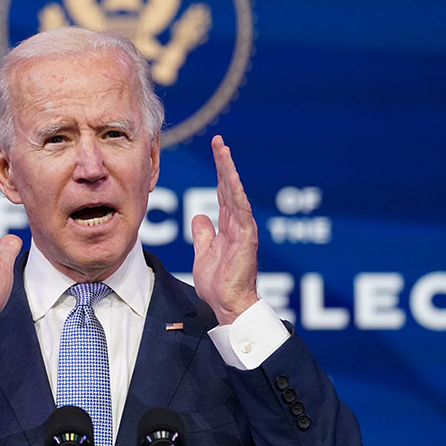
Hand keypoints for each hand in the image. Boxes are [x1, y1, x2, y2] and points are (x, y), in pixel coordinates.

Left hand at [191, 136, 258, 324]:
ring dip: (230, 173)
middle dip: (223, 164)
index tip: (215, 151)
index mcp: (227, 225)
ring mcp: (243, 230)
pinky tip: (233, 180)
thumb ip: (203, 233)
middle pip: (229, 187)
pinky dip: (238, 196)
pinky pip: (242, 213)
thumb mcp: (204, 252)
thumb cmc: (218, 283)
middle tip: (218, 142)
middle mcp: (237, 223)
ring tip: (224, 152)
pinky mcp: (246, 240)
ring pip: (236, 194)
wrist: (228, 304)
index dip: (218, 172)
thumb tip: (199, 217)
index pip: (222, 192)